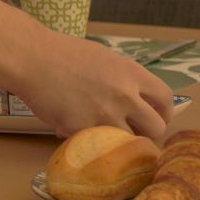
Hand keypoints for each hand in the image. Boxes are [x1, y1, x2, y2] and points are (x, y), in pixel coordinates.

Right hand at [13, 32, 174, 142]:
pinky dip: (90, 144)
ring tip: (105, 138)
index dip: (164, 113)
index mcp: (132, 73)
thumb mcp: (105, 59)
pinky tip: (76, 132)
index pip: (166, 100)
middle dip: (148, 134)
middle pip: (156, 128)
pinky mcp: (84, 130)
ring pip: (129, 143)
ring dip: (120, 143)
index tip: (156, 119)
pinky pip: (97, 146)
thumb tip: (133, 100)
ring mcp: (105, 115)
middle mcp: (125, 96)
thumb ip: (123, 80)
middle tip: (134, 135)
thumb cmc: (64, 53)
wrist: (33, 59)